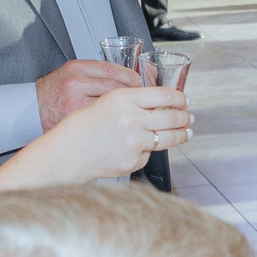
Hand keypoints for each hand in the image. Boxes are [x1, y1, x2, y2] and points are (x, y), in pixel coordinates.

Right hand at [36, 58, 141, 129]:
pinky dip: (116, 127)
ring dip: (129, 114)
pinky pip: (102, 124)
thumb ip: (99, 72)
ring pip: (112, 111)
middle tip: (147, 101)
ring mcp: (76, 108)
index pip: (114, 72)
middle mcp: (76, 88)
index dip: (133, 78)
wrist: (33, 109)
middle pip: (116, 92)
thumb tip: (132, 77)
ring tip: (139, 115)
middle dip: (136, 97)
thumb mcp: (74, 70)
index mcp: (77, 71)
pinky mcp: (76, 126)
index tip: (142, 83)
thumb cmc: (55, 89)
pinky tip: (124, 128)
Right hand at [44, 84, 190, 177]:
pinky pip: (149, 154)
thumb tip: (162, 103)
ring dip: (181, 134)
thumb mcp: (107, 102)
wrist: (67, 153)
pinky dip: (148, 151)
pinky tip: (139, 148)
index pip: (164, 95)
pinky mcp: (133, 160)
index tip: (184, 100)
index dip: (179, 98)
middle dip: (185, 117)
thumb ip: (134, 101)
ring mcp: (133, 142)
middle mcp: (131, 119)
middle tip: (189, 117)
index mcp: (123, 99)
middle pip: (172, 117)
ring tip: (186, 132)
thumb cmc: (82, 127)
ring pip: (168, 138)